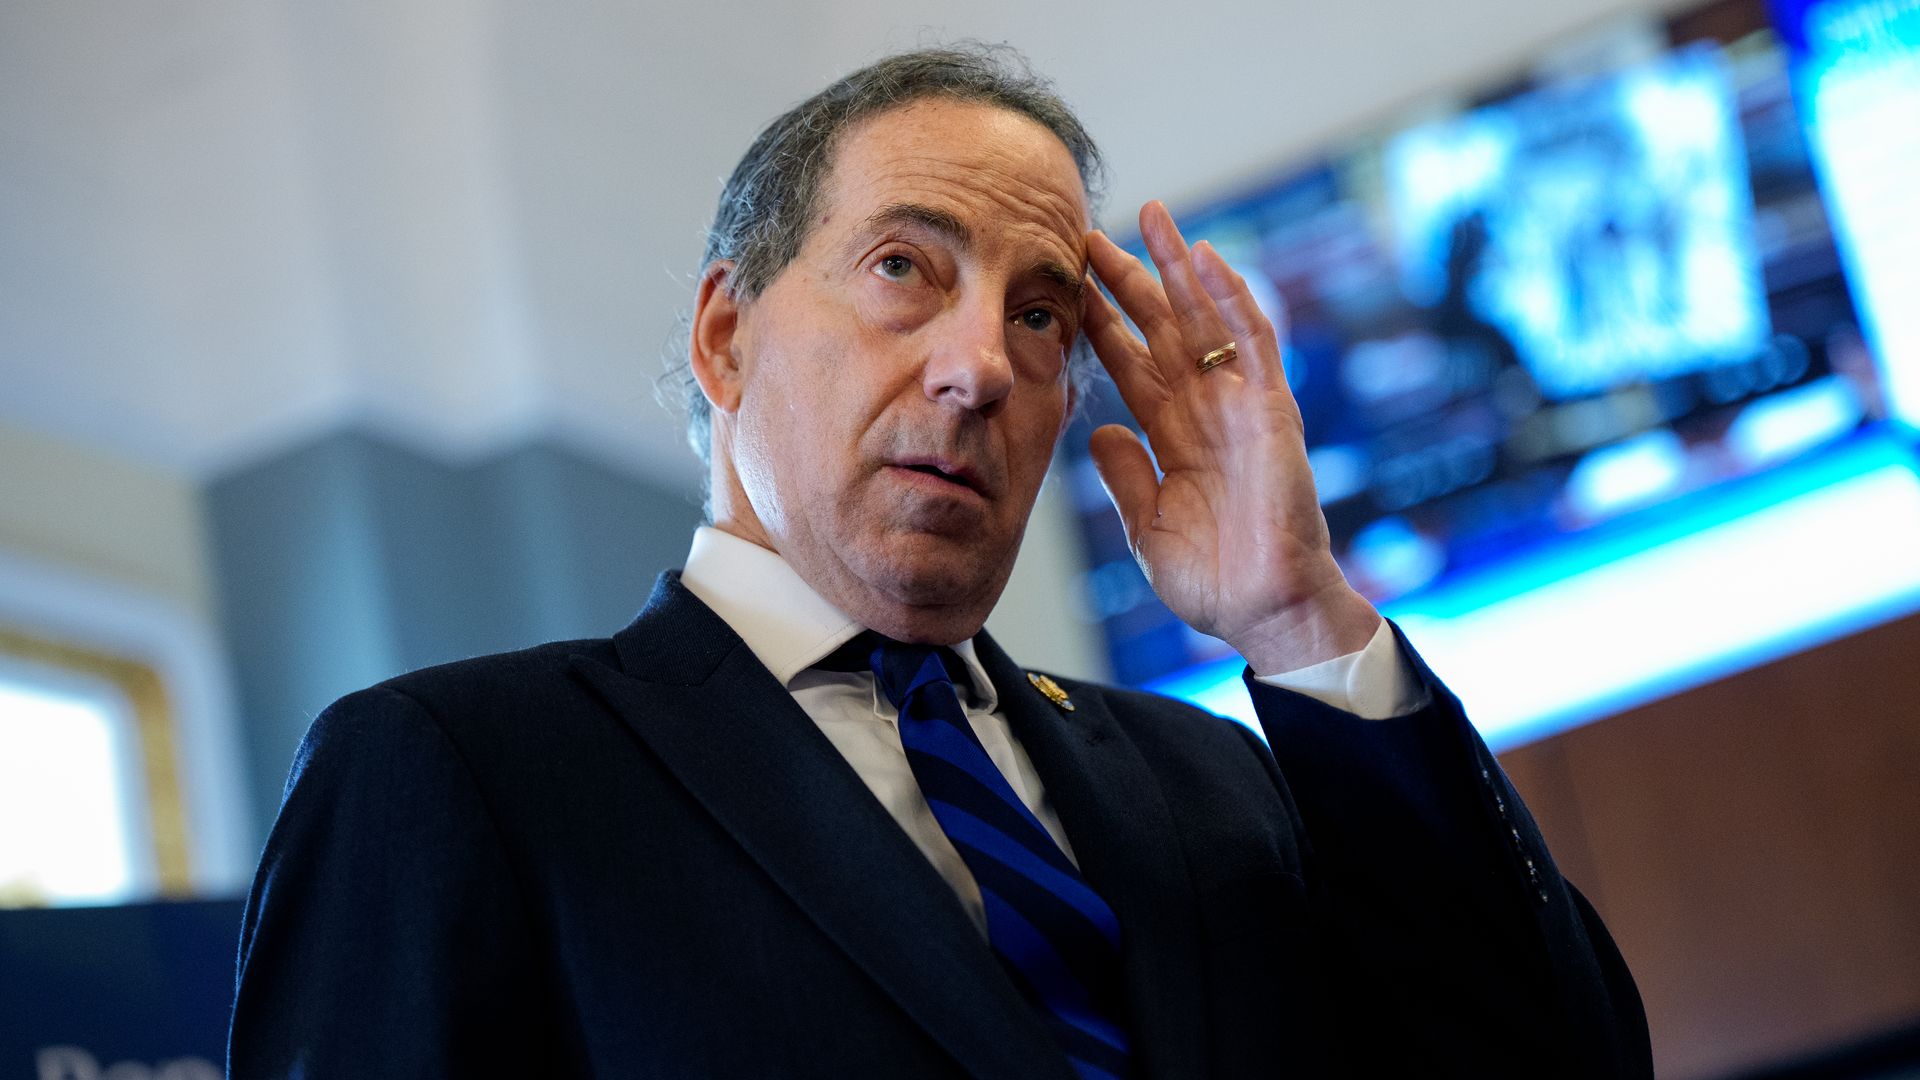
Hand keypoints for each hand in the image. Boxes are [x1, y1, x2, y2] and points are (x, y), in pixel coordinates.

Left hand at [1082, 202, 1380, 673]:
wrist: (1265, 611)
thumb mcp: (1147, 526)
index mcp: (1175, 437)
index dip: (1102, 324)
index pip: (1132, 365)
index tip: (1068, 287)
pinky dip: (1231, 297)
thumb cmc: (1215, 581)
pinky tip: (1205, 258)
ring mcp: (1240, 404)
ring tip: (1152, 217)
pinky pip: (1252, 341)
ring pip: (1206, 319)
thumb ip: (1124, 476)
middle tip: (1093, 234)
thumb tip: (1100, 431)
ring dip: (1179, 268)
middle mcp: (1207, 410)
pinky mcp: (1271, 409)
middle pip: (1163, 328)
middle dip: (1131, 280)